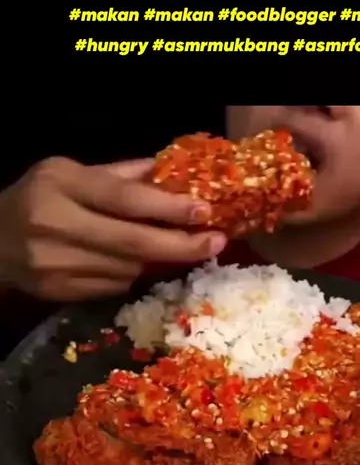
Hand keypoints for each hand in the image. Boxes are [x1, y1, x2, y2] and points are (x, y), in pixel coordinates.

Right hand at [0, 157, 226, 300]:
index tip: (205, 211)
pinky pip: (114, 286)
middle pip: (133, 242)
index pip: (124, 199)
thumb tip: (171, 175)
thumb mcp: (68, 171)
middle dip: (181, 245)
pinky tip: (142, 262)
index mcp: (61, 186)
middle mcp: (56, 226)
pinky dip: (135, 273)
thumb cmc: (36, 197)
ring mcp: (56, 265)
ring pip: (128, 268)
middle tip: (217, 243)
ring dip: (161, 259)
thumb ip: (119, 175)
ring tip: (184, 248)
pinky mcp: (60, 292)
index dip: (168, 207)